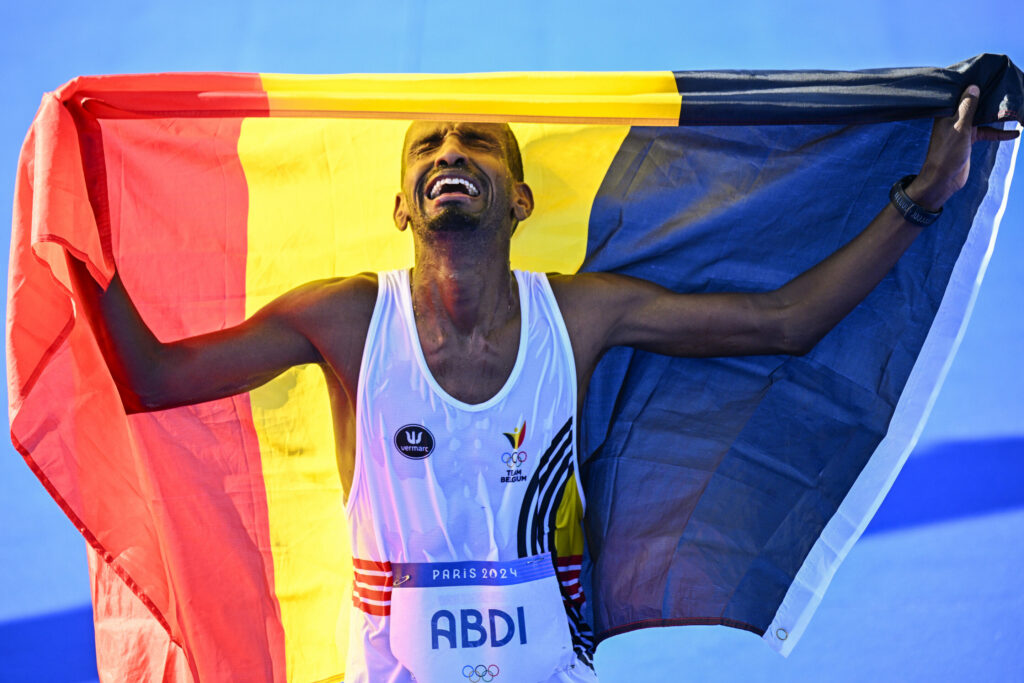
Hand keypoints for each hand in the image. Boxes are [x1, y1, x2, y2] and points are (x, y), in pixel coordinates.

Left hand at [908, 84, 1018, 210]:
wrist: (943, 179)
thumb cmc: (947, 153)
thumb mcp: (959, 127)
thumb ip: (967, 107)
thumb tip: (973, 87)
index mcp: (946, 113)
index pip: (960, 94)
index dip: (972, 85)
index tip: (987, 74)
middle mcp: (953, 118)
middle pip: (974, 104)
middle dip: (989, 97)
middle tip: (1004, 87)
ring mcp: (962, 128)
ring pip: (983, 117)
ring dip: (997, 115)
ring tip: (1014, 108)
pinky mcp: (969, 139)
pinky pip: (987, 132)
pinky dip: (1000, 132)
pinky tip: (1015, 133)